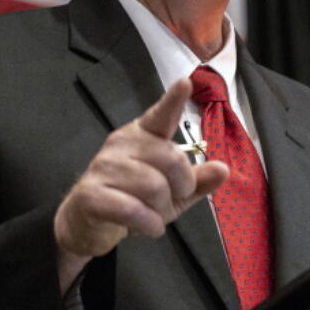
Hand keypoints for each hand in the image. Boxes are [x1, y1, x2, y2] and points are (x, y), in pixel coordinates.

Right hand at [53, 78, 228, 270]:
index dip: (173, 100)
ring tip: (151, 213)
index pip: (161, 115)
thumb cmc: (133, 201)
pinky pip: (134, 210)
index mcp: (142, 136)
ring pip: (154, 187)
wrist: (87, 225)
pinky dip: (149, 224)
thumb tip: (223, 169)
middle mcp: (121, 145)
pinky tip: (146, 227)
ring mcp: (103, 167)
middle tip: (169, 199)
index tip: (185, 82)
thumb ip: (198, 181)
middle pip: (171, 159)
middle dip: (181, 186)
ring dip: (162, 209)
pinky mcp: (91, 194)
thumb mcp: (173, 194)